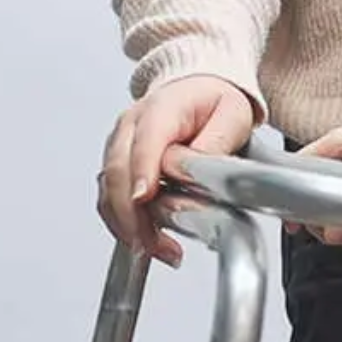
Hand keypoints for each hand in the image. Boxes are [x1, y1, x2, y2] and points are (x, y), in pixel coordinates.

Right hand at [98, 75, 255, 267]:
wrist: (200, 91)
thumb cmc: (215, 102)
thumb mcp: (233, 115)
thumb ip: (215, 142)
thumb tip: (197, 168)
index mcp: (161, 107)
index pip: (145, 141)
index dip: (142, 171)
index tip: (142, 198)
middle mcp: (130, 126)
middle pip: (117, 172)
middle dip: (131, 213)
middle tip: (152, 241)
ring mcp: (118, 147)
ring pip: (109, 192)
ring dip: (128, 226)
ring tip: (160, 249)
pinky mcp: (116, 167)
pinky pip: (111, 200)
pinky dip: (126, 225)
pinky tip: (150, 243)